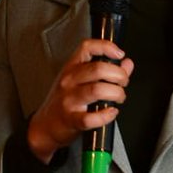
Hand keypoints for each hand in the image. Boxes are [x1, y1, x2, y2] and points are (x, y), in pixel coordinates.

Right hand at [27, 39, 133, 163]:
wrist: (45, 125)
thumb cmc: (64, 101)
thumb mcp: (80, 81)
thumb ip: (106, 70)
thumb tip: (127, 64)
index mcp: (72, 68)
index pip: (87, 47)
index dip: (106, 47)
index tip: (119, 54)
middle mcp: (69, 81)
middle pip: (98, 69)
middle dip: (119, 75)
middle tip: (123, 82)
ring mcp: (69, 100)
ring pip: (97, 90)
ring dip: (116, 93)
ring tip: (118, 97)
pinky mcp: (71, 119)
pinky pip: (92, 118)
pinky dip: (106, 115)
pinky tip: (111, 113)